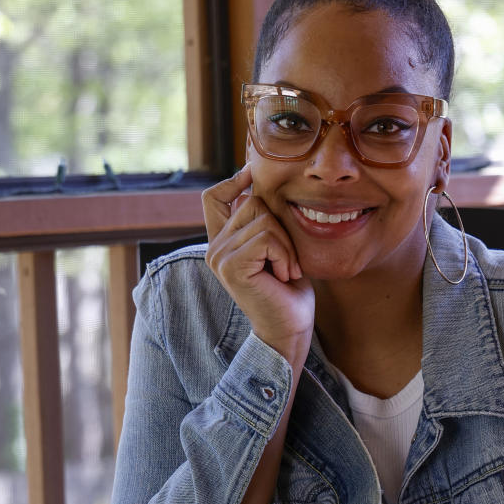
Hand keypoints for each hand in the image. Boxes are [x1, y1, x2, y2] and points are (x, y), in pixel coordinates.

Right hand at [202, 166, 314, 357]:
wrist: (289, 329)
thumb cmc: (288, 293)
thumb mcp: (276, 250)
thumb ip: (263, 224)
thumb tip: (259, 188)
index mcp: (223, 242)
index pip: (213, 198)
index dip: (232, 181)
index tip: (252, 174)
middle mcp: (215, 248)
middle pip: (253, 202)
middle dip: (280, 228)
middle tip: (286, 261)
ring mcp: (219, 256)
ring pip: (263, 219)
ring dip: (286, 245)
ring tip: (285, 271)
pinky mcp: (231, 265)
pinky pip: (266, 237)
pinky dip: (284, 255)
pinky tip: (283, 276)